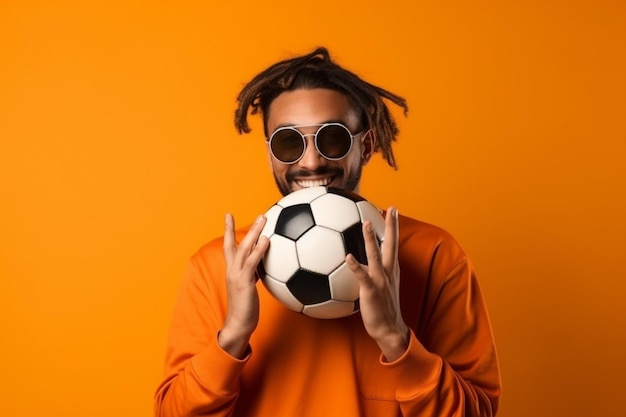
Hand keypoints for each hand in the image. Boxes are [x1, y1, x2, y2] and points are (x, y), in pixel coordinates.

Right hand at [218, 214, 269, 357]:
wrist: (238, 326)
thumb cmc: (245, 310)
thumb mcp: (249, 289)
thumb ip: (253, 275)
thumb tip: (264, 267)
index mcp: (233, 272)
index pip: (229, 248)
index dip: (229, 232)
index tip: (228, 216)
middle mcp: (232, 271)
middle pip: (233, 244)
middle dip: (236, 227)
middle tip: (247, 213)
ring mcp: (237, 276)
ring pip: (243, 249)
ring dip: (253, 232)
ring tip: (262, 218)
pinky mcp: (244, 282)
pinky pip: (252, 262)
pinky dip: (259, 250)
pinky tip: (267, 240)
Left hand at [346, 207, 408, 361]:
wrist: (389, 330)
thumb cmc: (383, 309)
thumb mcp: (381, 287)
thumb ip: (373, 273)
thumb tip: (359, 262)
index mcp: (391, 270)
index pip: (393, 244)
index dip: (393, 227)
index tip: (392, 211)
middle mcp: (388, 272)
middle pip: (391, 244)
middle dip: (392, 226)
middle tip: (392, 209)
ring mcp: (381, 280)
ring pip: (376, 255)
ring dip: (371, 239)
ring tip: (366, 223)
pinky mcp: (371, 291)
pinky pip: (363, 276)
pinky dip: (356, 266)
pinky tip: (348, 256)